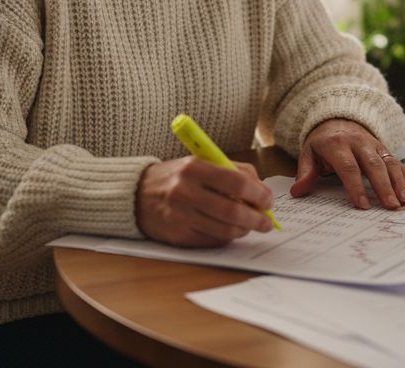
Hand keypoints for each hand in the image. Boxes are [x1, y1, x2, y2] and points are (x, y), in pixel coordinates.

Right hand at [136, 157, 274, 246]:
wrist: (136, 195)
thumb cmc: (176, 177)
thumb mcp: (200, 163)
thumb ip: (232, 171)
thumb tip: (262, 190)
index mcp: (194, 168)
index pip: (236, 182)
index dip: (258, 194)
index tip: (268, 201)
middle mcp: (185, 192)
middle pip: (233, 211)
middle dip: (257, 219)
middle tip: (266, 222)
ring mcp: (181, 216)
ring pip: (225, 230)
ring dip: (244, 230)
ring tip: (250, 226)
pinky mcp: (178, 236)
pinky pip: (212, 241)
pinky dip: (226, 237)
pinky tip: (230, 231)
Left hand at [289, 119, 404, 209]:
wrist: (337, 119)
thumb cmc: (323, 142)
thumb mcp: (309, 153)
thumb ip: (305, 172)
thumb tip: (298, 191)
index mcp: (337, 144)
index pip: (348, 167)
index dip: (356, 186)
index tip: (362, 205)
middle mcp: (358, 142)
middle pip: (373, 165)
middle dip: (383, 186)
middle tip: (391, 206)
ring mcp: (373, 145)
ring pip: (389, 163)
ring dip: (399, 183)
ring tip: (404, 202)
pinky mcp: (384, 149)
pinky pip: (397, 163)